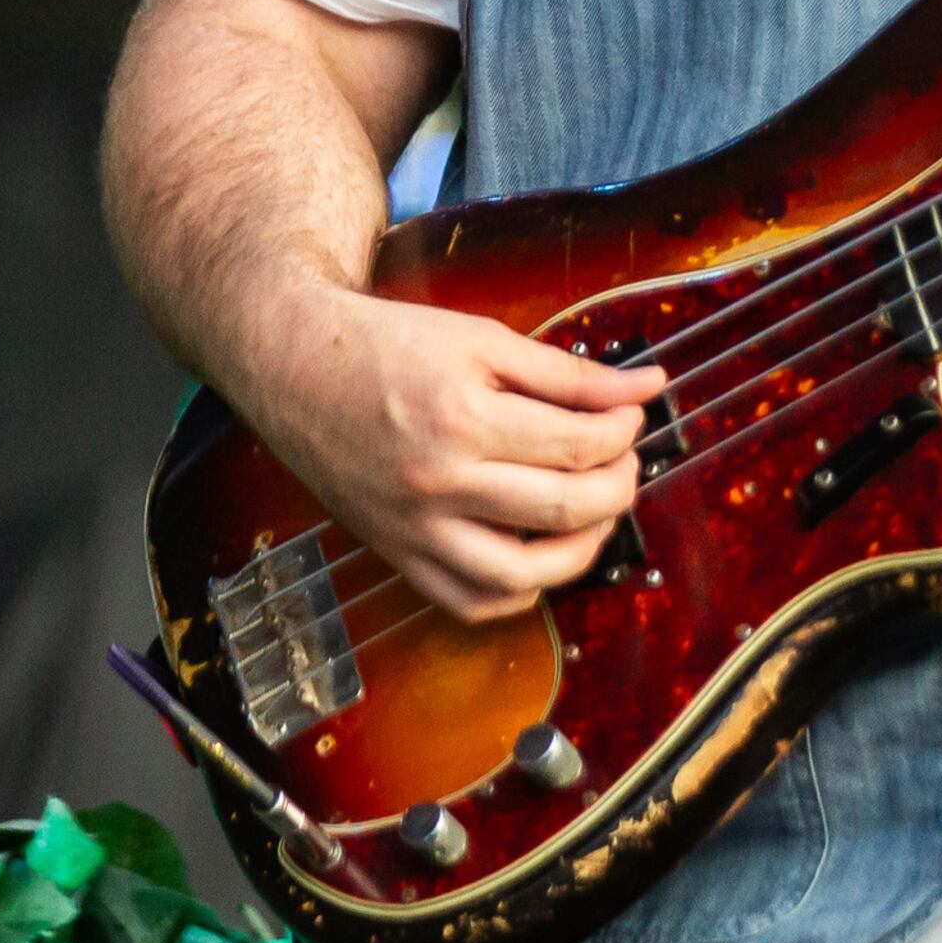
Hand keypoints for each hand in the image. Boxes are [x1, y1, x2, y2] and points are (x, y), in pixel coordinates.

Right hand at [237, 284, 665, 623]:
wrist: (294, 368)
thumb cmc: (385, 347)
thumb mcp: (483, 340)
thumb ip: (570, 373)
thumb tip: (646, 387)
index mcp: (462, 420)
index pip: (580, 445)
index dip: (623, 430)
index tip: (628, 414)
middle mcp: (437, 484)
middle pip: (564, 509)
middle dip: (618, 485)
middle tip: (623, 460)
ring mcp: (414, 530)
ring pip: (523, 576)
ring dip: (582, 550)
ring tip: (596, 511)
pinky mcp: (397, 555)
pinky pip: (470, 602)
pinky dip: (519, 592)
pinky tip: (541, 553)